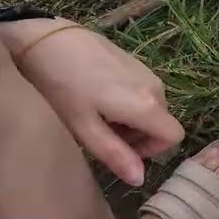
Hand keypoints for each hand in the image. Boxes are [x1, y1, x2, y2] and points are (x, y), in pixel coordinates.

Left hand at [0, 19, 184, 186]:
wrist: (44, 39)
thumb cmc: (61, 87)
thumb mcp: (83, 128)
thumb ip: (115, 155)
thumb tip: (140, 179)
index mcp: (146, 105)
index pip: (174, 137)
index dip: (152, 151)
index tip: (122, 151)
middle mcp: (154, 86)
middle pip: (161, 122)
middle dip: (137, 136)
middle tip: (99, 135)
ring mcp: (144, 70)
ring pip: (150, 106)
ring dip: (130, 120)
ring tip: (93, 115)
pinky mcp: (132, 59)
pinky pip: (141, 90)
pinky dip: (125, 101)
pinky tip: (93, 96)